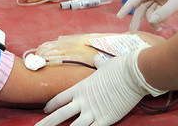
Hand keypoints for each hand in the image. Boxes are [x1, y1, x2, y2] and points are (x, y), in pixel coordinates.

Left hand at [36, 50, 165, 125]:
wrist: (132, 73)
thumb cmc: (118, 67)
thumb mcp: (104, 65)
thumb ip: (98, 63)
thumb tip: (96, 58)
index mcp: (81, 88)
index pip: (60, 98)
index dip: (51, 105)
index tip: (45, 110)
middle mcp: (83, 101)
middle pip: (60, 115)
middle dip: (47, 123)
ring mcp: (93, 111)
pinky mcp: (105, 120)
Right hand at [117, 0, 177, 30]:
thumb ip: (164, 12)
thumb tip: (151, 21)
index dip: (128, 6)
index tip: (119, 16)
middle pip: (143, 5)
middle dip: (138, 17)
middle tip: (132, 30)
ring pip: (152, 9)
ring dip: (152, 20)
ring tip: (158, 30)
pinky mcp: (170, 0)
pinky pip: (160, 11)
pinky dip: (160, 18)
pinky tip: (164, 25)